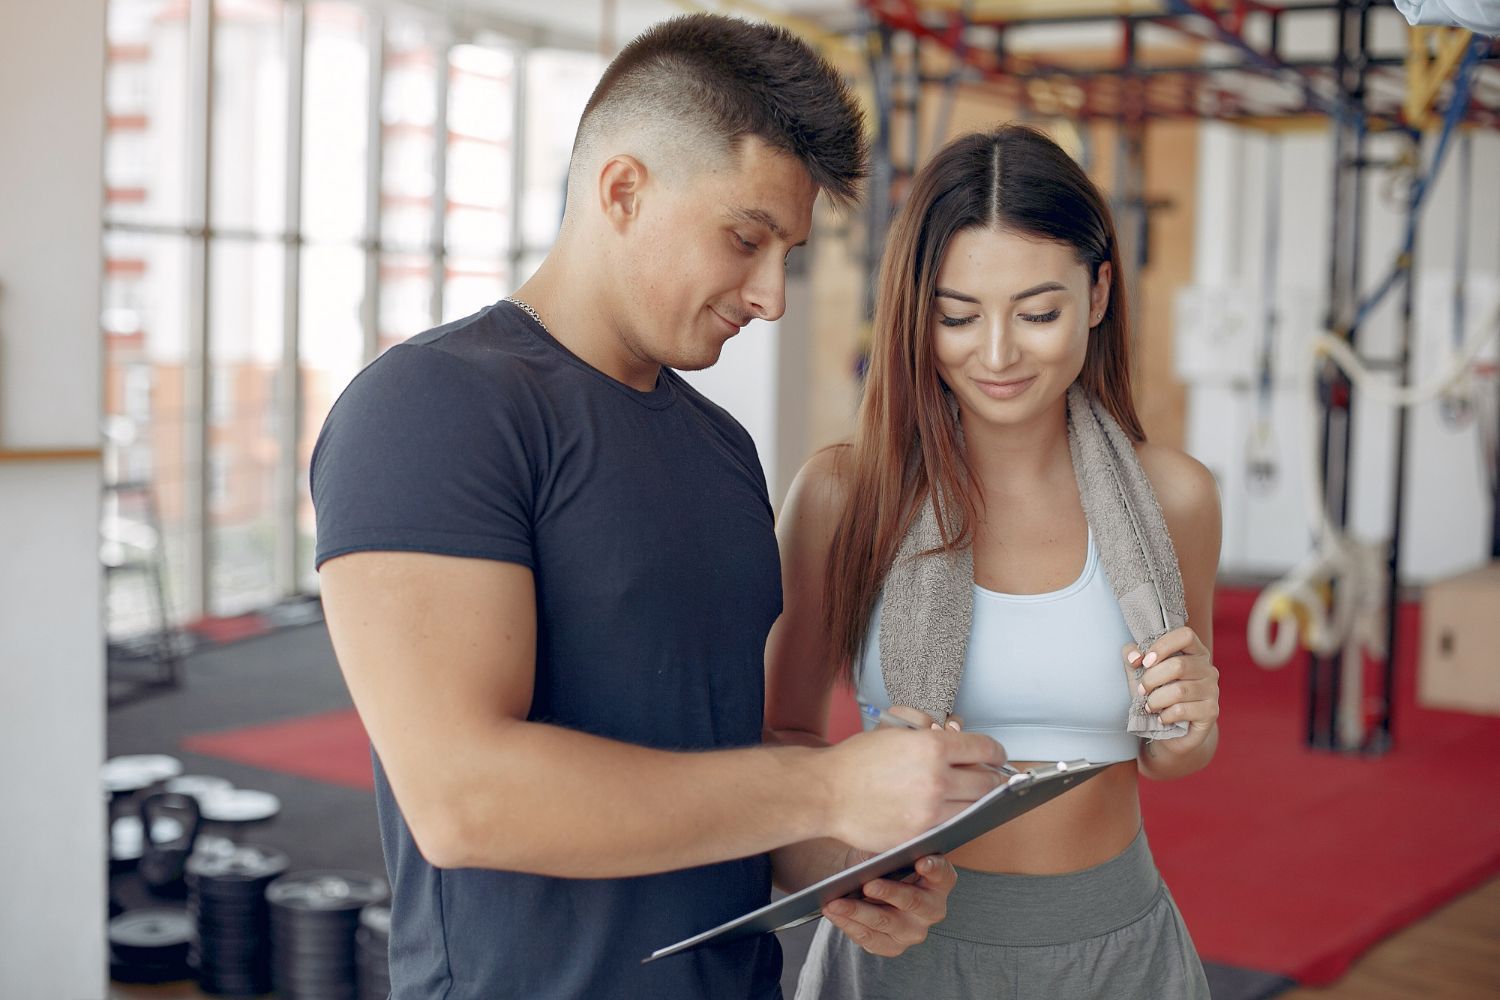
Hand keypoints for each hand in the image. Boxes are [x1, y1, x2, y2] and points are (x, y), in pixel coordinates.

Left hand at [822, 853, 954, 956]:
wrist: (862, 883)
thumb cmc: (880, 862)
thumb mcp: (884, 849)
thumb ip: (887, 849)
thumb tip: (876, 852)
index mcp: (938, 880)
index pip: (942, 874)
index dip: (934, 867)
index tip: (921, 862)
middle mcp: (932, 908)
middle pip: (914, 901)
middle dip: (889, 892)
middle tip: (867, 885)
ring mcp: (914, 931)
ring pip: (886, 922)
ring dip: (858, 911)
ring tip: (835, 902)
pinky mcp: (893, 946)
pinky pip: (870, 938)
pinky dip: (849, 924)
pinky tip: (834, 913)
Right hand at [823, 722, 1007, 853]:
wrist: (825, 793)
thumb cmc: (856, 760)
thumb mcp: (894, 728)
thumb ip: (928, 726)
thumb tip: (954, 730)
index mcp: (932, 747)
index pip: (986, 749)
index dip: (996, 752)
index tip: (996, 755)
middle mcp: (937, 780)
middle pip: (988, 782)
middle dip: (992, 778)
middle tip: (988, 775)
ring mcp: (930, 811)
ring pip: (975, 808)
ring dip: (976, 800)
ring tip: (968, 792)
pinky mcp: (920, 835)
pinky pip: (952, 825)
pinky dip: (955, 817)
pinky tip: (946, 808)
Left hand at [1124, 627, 1219, 754]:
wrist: (1171, 730)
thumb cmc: (1156, 694)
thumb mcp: (1139, 672)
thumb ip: (1132, 656)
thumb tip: (1135, 657)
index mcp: (1194, 652)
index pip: (1186, 635)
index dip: (1163, 645)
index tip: (1145, 662)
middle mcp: (1208, 669)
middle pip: (1178, 666)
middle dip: (1151, 679)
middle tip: (1142, 690)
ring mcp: (1212, 690)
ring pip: (1179, 691)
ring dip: (1156, 700)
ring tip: (1149, 706)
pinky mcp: (1211, 711)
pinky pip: (1183, 710)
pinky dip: (1165, 715)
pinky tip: (1162, 717)